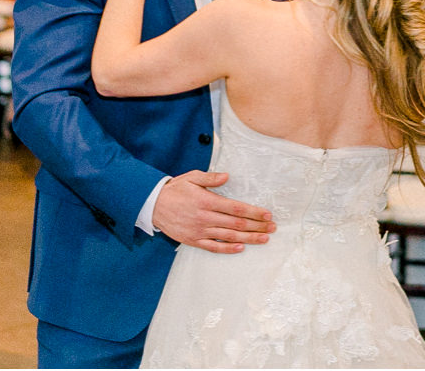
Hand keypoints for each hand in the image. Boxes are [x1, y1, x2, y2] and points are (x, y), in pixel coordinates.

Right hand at [152, 171, 274, 253]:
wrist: (152, 205)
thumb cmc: (174, 190)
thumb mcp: (191, 177)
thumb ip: (210, 178)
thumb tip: (227, 176)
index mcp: (206, 200)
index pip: (236, 208)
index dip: (254, 212)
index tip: (267, 215)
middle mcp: (205, 217)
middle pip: (237, 223)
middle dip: (257, 226)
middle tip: (272, 228)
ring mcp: (200, 230)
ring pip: (229, 236)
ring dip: (249, 238)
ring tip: (264, 239)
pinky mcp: (193, 240)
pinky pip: (214, 247)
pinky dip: (228, 248)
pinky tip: (241, 247)